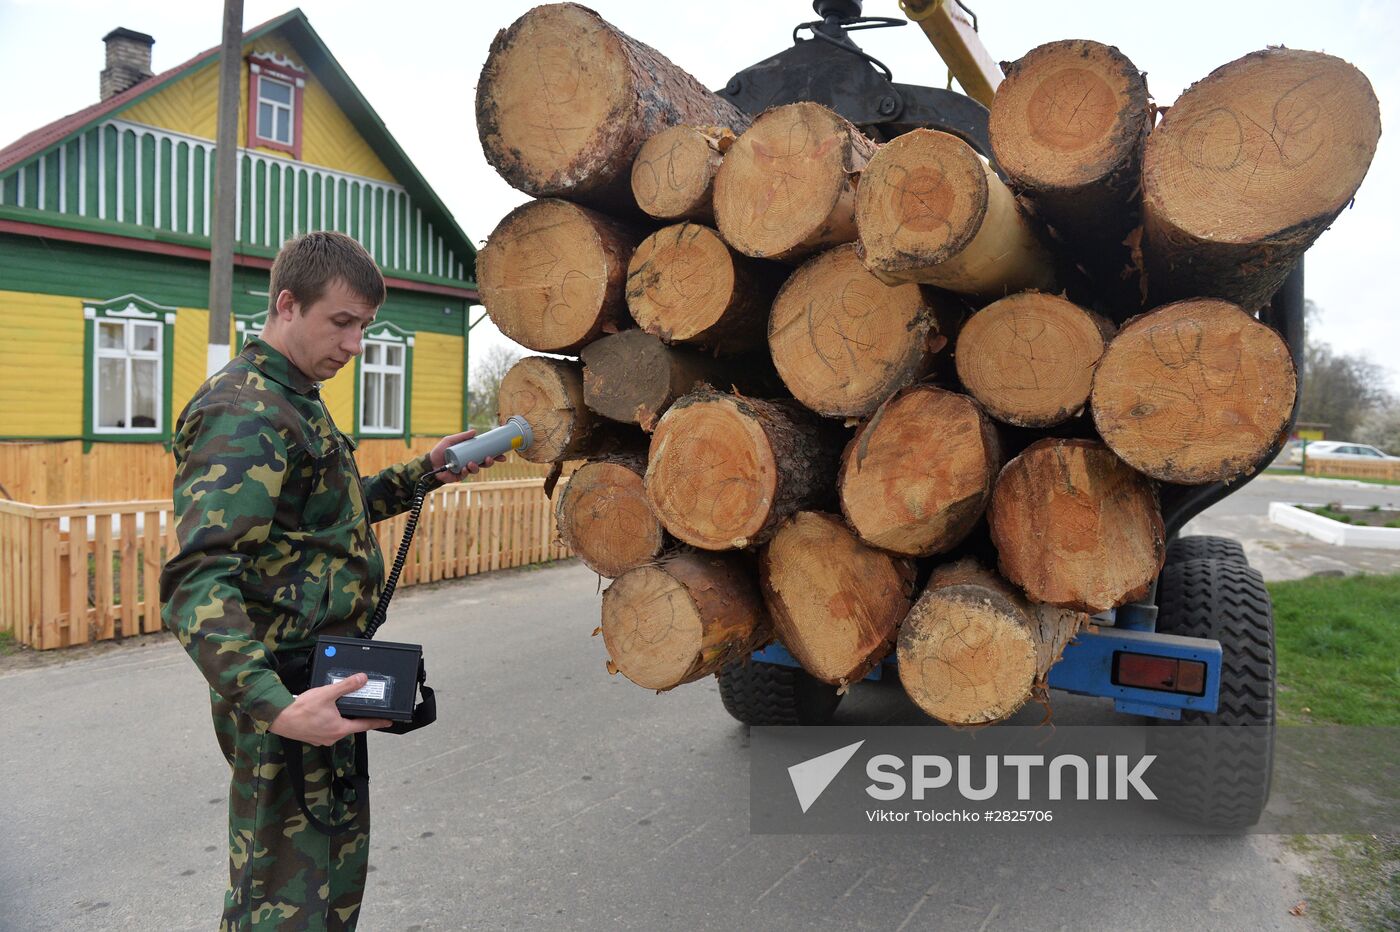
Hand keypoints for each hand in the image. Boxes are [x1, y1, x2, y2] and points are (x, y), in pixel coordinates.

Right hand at [267, 673, 392, 746]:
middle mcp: (333, 737)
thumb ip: (346, 686)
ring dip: (341, 717)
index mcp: (340, 729)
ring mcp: (322, 739)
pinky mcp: (313, 737)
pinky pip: (327, 728)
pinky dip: (330, 720)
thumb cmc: (301, 709)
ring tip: (340, 706)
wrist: (278, 718)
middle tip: (362, 708)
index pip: (365, 725)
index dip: (378, 721)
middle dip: (356, 716)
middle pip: (351, 725)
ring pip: (338, 727)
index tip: (388, 721)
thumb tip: (361, 679)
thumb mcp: (327, 693)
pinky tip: (325, 712)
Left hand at [429, 429, 503, 482]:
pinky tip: (465, 468)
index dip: (495, 455)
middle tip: (490, 458)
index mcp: (470, 454)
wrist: (430, 463)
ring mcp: (465, 470)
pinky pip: (466, 475)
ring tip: (471, 463)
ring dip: (477, 467)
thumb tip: (474, 431)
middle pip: (484, 463)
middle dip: (490, 462)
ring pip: (476, 470)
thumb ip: (462, 436)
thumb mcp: (450, 440)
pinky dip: (466, 471)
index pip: (485, 454)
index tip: (502, 455)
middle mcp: (470, 462)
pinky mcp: (459, 476)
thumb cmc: (440, 451)